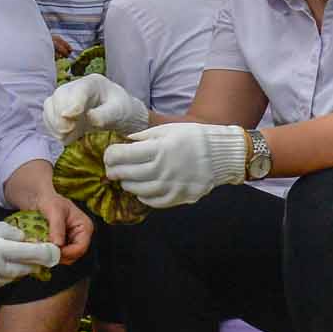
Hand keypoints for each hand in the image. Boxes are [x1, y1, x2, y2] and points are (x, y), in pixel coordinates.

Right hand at [0, 219, 61, 292]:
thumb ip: (8, 232)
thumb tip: (25, 238)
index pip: (30, 254)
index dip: (46, 254)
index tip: (55, 253)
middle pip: (24, 269)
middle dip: (32, 263)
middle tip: (36, 255)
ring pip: (12, 278)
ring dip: (16, 269)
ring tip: (11, 258)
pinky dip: (2, 275)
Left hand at [29, 191, 93, 261]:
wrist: (41, 200)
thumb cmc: (50, 200)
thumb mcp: (54, 210)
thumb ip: (57, 227)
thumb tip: (58, 244)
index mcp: (85, 227)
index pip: (81, 247)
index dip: (67, 253)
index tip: (52, 252)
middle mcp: (81, 236)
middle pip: (74, 255)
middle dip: (59, 256)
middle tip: (45, 252)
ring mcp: (72, 241)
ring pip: (66, 257)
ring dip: (54, 256)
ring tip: (42, 249)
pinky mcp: (63, 244)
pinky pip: (58, 254)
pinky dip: (50, 254)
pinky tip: (42, 248)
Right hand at [45, 73, 148, 140]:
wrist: (117, 114)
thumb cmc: (121, 110)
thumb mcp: (118, 112)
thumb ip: (105, 115)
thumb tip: (89, 118)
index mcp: (93, 83)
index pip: (78, 89)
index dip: (72, 103)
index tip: (70, 117)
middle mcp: (76, 87)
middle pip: (59, 95)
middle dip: (59, 114)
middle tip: (67, 130)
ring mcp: (67, 98)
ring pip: (50, 105)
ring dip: (54, 123)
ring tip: (65, 136)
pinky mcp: (61, 110)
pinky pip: (49, 117)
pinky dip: (53, 128)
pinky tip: (65, 137)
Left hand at [102, 121, 247, 209]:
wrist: (223, 154)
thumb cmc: (194, 137)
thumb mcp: (168, 129)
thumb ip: (144, 137)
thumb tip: (125, 143)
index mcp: (158, 149)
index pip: (121, 155)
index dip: (110, 155)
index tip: (109, 155)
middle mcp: (161, 170)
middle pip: (126, 174)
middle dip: (114, 171)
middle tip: (112, 169)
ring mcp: (169, 186)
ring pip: (137, 190)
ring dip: (128, 184)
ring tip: (128, 178)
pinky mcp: (177, 198)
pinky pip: (152, 201)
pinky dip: (143, 195)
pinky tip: (143, 188)